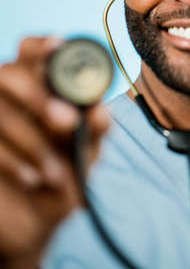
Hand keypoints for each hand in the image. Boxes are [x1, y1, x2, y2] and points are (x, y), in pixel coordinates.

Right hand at [0, 36, 109, 259]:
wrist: (33, 223)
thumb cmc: (65, 180)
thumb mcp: (86, 156)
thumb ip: (93, 132)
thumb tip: (99, 112)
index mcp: (43, 90)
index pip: (34, 51)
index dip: (42, 46)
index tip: (56, 46)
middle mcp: (12, 98)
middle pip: (11, 73)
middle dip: (39, 96)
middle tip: (66, 121)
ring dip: (32, 140)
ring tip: (58, 174)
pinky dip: (13, 160)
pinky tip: (35, 180)